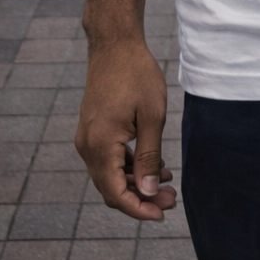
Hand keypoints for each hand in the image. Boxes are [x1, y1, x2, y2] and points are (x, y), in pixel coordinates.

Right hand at [75, 39, 176, 220]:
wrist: (115, 44)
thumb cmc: (137, 75)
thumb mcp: (152, 116)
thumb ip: (149, 157)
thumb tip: (149, 193)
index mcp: (100, 145)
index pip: (116, 194)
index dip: (139, 209)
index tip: (163, 214)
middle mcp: (87, 146)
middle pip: (111, 189)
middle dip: (142, 199)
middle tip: (172, 199)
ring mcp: (87, 138)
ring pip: (110, 176)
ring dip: (137, 183)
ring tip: (169, 182)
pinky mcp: (92, 130)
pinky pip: (108, 160)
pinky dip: (129, 167)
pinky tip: (155, 165)